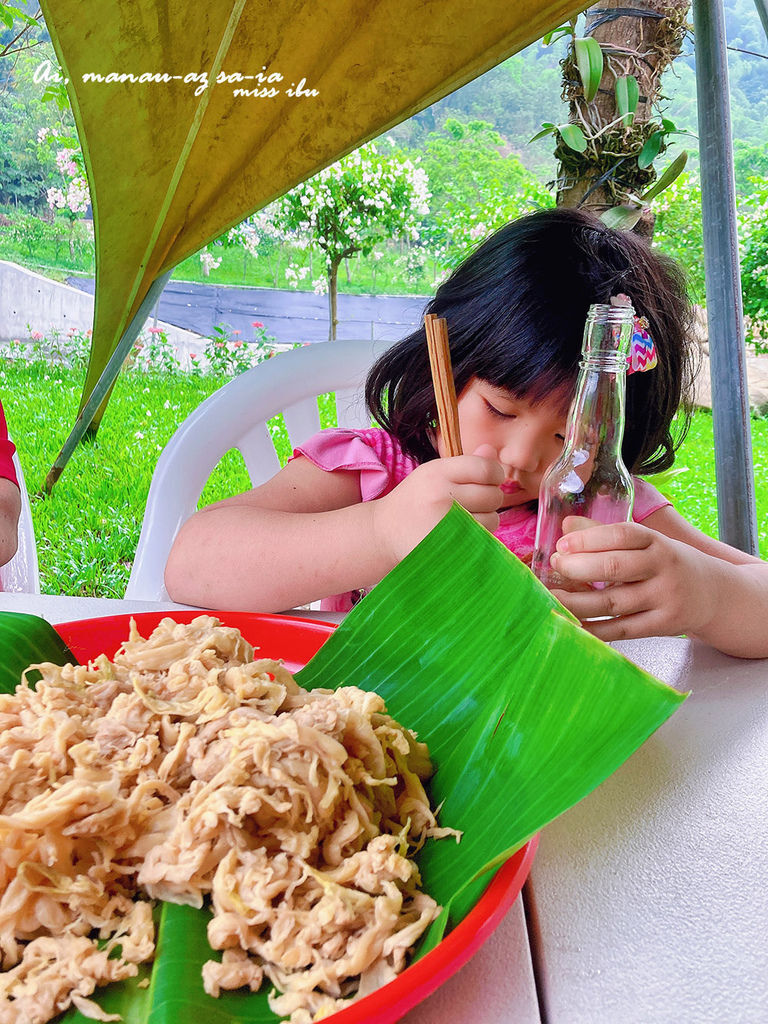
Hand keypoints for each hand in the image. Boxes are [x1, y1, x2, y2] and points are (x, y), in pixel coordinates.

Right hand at [372, 444, 503, 563]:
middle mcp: (441, 496)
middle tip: (474, 502)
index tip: (490, 480)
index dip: (495, 474)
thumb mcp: (433, 474)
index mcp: (437, 473)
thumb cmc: (416, 500)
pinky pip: (483, 539)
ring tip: (466, 518)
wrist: (385, 532)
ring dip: (486, 519)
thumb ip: (465, 464)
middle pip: (493, 495)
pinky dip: (480, 536)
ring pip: (492, 519)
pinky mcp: (449, 546)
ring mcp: (445, 524)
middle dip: (490, 498)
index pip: (485, 469)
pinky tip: (463, 532)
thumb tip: (492, 451)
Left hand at [548, 516, 717, 642]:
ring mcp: (664, 599)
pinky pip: (621, 630)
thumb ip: (607, 534)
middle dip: (577, 568)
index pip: (622, 535)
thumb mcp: (648, 543)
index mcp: (657, 542)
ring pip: (612, 602)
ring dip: (577, 602)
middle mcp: (663, 568)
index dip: (588, 539)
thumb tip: (567, 526)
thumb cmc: (668, 564)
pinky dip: (593, 629)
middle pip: (614, 568)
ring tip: (552, 597)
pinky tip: (571, 623)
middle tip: (556, 567)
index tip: (562, 545)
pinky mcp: (663, 626)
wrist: (714, 594)